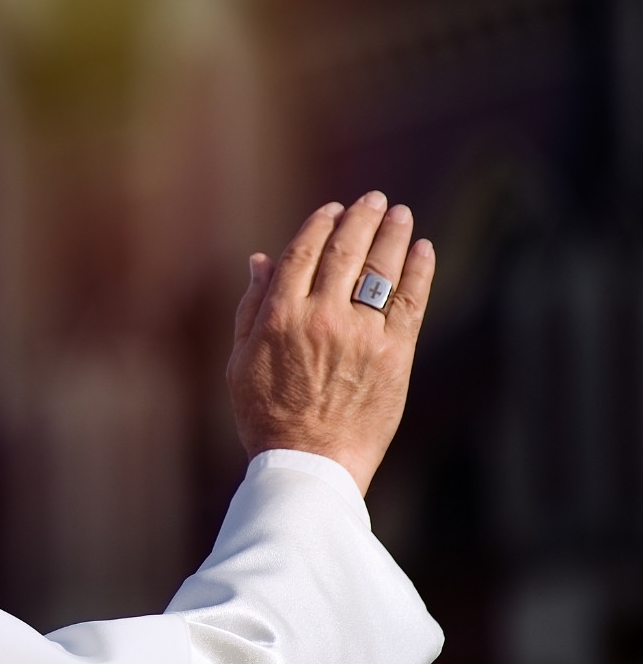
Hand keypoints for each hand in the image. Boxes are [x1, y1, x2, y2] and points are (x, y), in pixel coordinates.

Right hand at [227, 191, 435, 494]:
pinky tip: (422, 249)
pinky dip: (419, 269)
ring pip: (381, 268)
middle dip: (361, 218)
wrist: (310, 463)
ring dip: (392, 234)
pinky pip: (411, 300)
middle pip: (345, 251)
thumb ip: (252, 306)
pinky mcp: (395, 354)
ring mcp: (360, 334)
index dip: (320, 224)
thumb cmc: (267, 415)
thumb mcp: (242, 360)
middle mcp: (320, 317)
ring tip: (399, 215)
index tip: (332, 209)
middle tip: (373, 200)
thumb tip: (261, 260)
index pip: (304, 252)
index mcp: (279, 317)